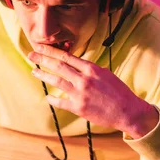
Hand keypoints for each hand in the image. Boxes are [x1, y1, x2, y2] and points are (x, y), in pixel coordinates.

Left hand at [28, 45, 157, 137]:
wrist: (128, 111)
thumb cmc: (119, 92)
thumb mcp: (106, 74)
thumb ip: (90, 70)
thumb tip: (77, 65)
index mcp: (91, 69)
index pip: (66, 56)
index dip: (51, 51)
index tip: (40, 47)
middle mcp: (84, 79)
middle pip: (58, 66)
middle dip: (42, 59)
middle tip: (31, 54)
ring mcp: (80, 93)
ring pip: (57, 81)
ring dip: (43, 75)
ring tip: (34, 71)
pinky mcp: (79, 108)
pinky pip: (61, 102)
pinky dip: (52, 99)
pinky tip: (47, 97)